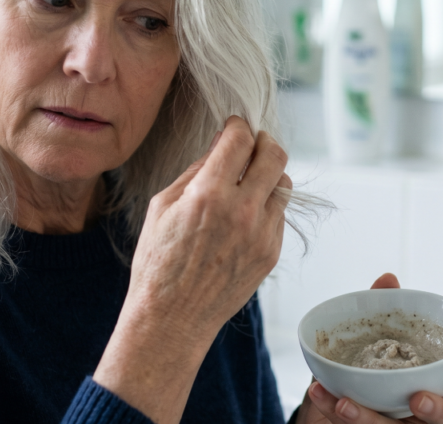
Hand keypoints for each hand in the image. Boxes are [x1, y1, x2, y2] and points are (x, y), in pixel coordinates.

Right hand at [127, 114, 291, 336]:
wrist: (171, 317)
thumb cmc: (158, 262)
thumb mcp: (163, 205)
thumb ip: (197, 170)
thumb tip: (221, 145)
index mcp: (209, 194)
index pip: (241, 139)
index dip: (238, 125)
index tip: (234, 127)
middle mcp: (242, 211)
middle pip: (275, 154)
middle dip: (262, 141)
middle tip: (249, 145)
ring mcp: (262, 234)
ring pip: (284, 183)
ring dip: (267, 175)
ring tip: (246, 183)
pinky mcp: (271, 253)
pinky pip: (279, 214)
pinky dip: (266, 206)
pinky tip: (243, 216)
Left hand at [295, 273, 442, 423]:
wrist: (329, 393)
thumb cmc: (362, 364)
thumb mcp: (370, 335)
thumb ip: (382, 310)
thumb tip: (389, 280)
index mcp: (431, 379)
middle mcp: (422, 408)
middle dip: (438, 411)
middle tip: (418, 399)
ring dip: (371, 420)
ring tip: (345, 404)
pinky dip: (335, 413)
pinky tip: (319, 392)